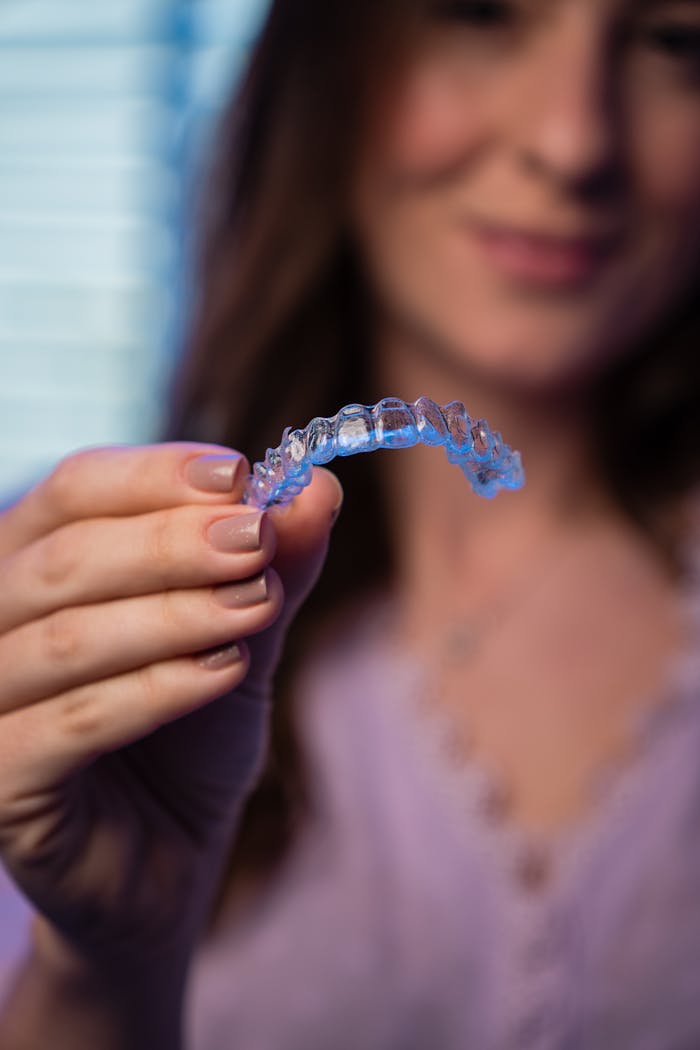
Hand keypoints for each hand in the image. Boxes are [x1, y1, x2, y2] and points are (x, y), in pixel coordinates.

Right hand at [0, 442, 341, 978]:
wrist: (167, 857)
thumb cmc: (191, 735)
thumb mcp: (243, 635)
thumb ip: (272, 565)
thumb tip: (316, 487)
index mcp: (38, 565)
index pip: (74, 490)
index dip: (154, 474)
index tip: (241, 475)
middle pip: (65, 557)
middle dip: (170, 543)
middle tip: (256, 539)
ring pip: (65, 639)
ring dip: (173, 614)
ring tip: (257, 604)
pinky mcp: (1, 784)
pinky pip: (70, 726)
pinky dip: (154, 690)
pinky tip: (226, 672)